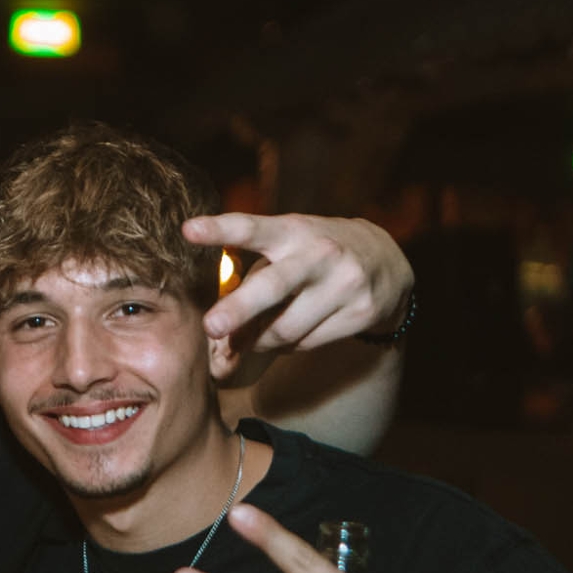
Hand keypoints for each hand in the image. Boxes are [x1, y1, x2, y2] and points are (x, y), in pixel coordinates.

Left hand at [187, 213, 411, 372]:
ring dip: (262, 339)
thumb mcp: (288, 245)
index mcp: (292, 231)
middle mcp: (320, 253)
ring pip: (287, 328)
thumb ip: (253, 275)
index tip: (188, 230)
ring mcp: (344, 283)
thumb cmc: (313, 254)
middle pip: (273, 285)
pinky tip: (292, 334)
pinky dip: (289, 345)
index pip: (252, 227)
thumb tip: (218, 330)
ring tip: (256, 337)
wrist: (384, 261)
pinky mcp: (360, 312)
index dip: (219, 229)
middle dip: (240, 308)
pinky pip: (307, 342)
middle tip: (211, 326)